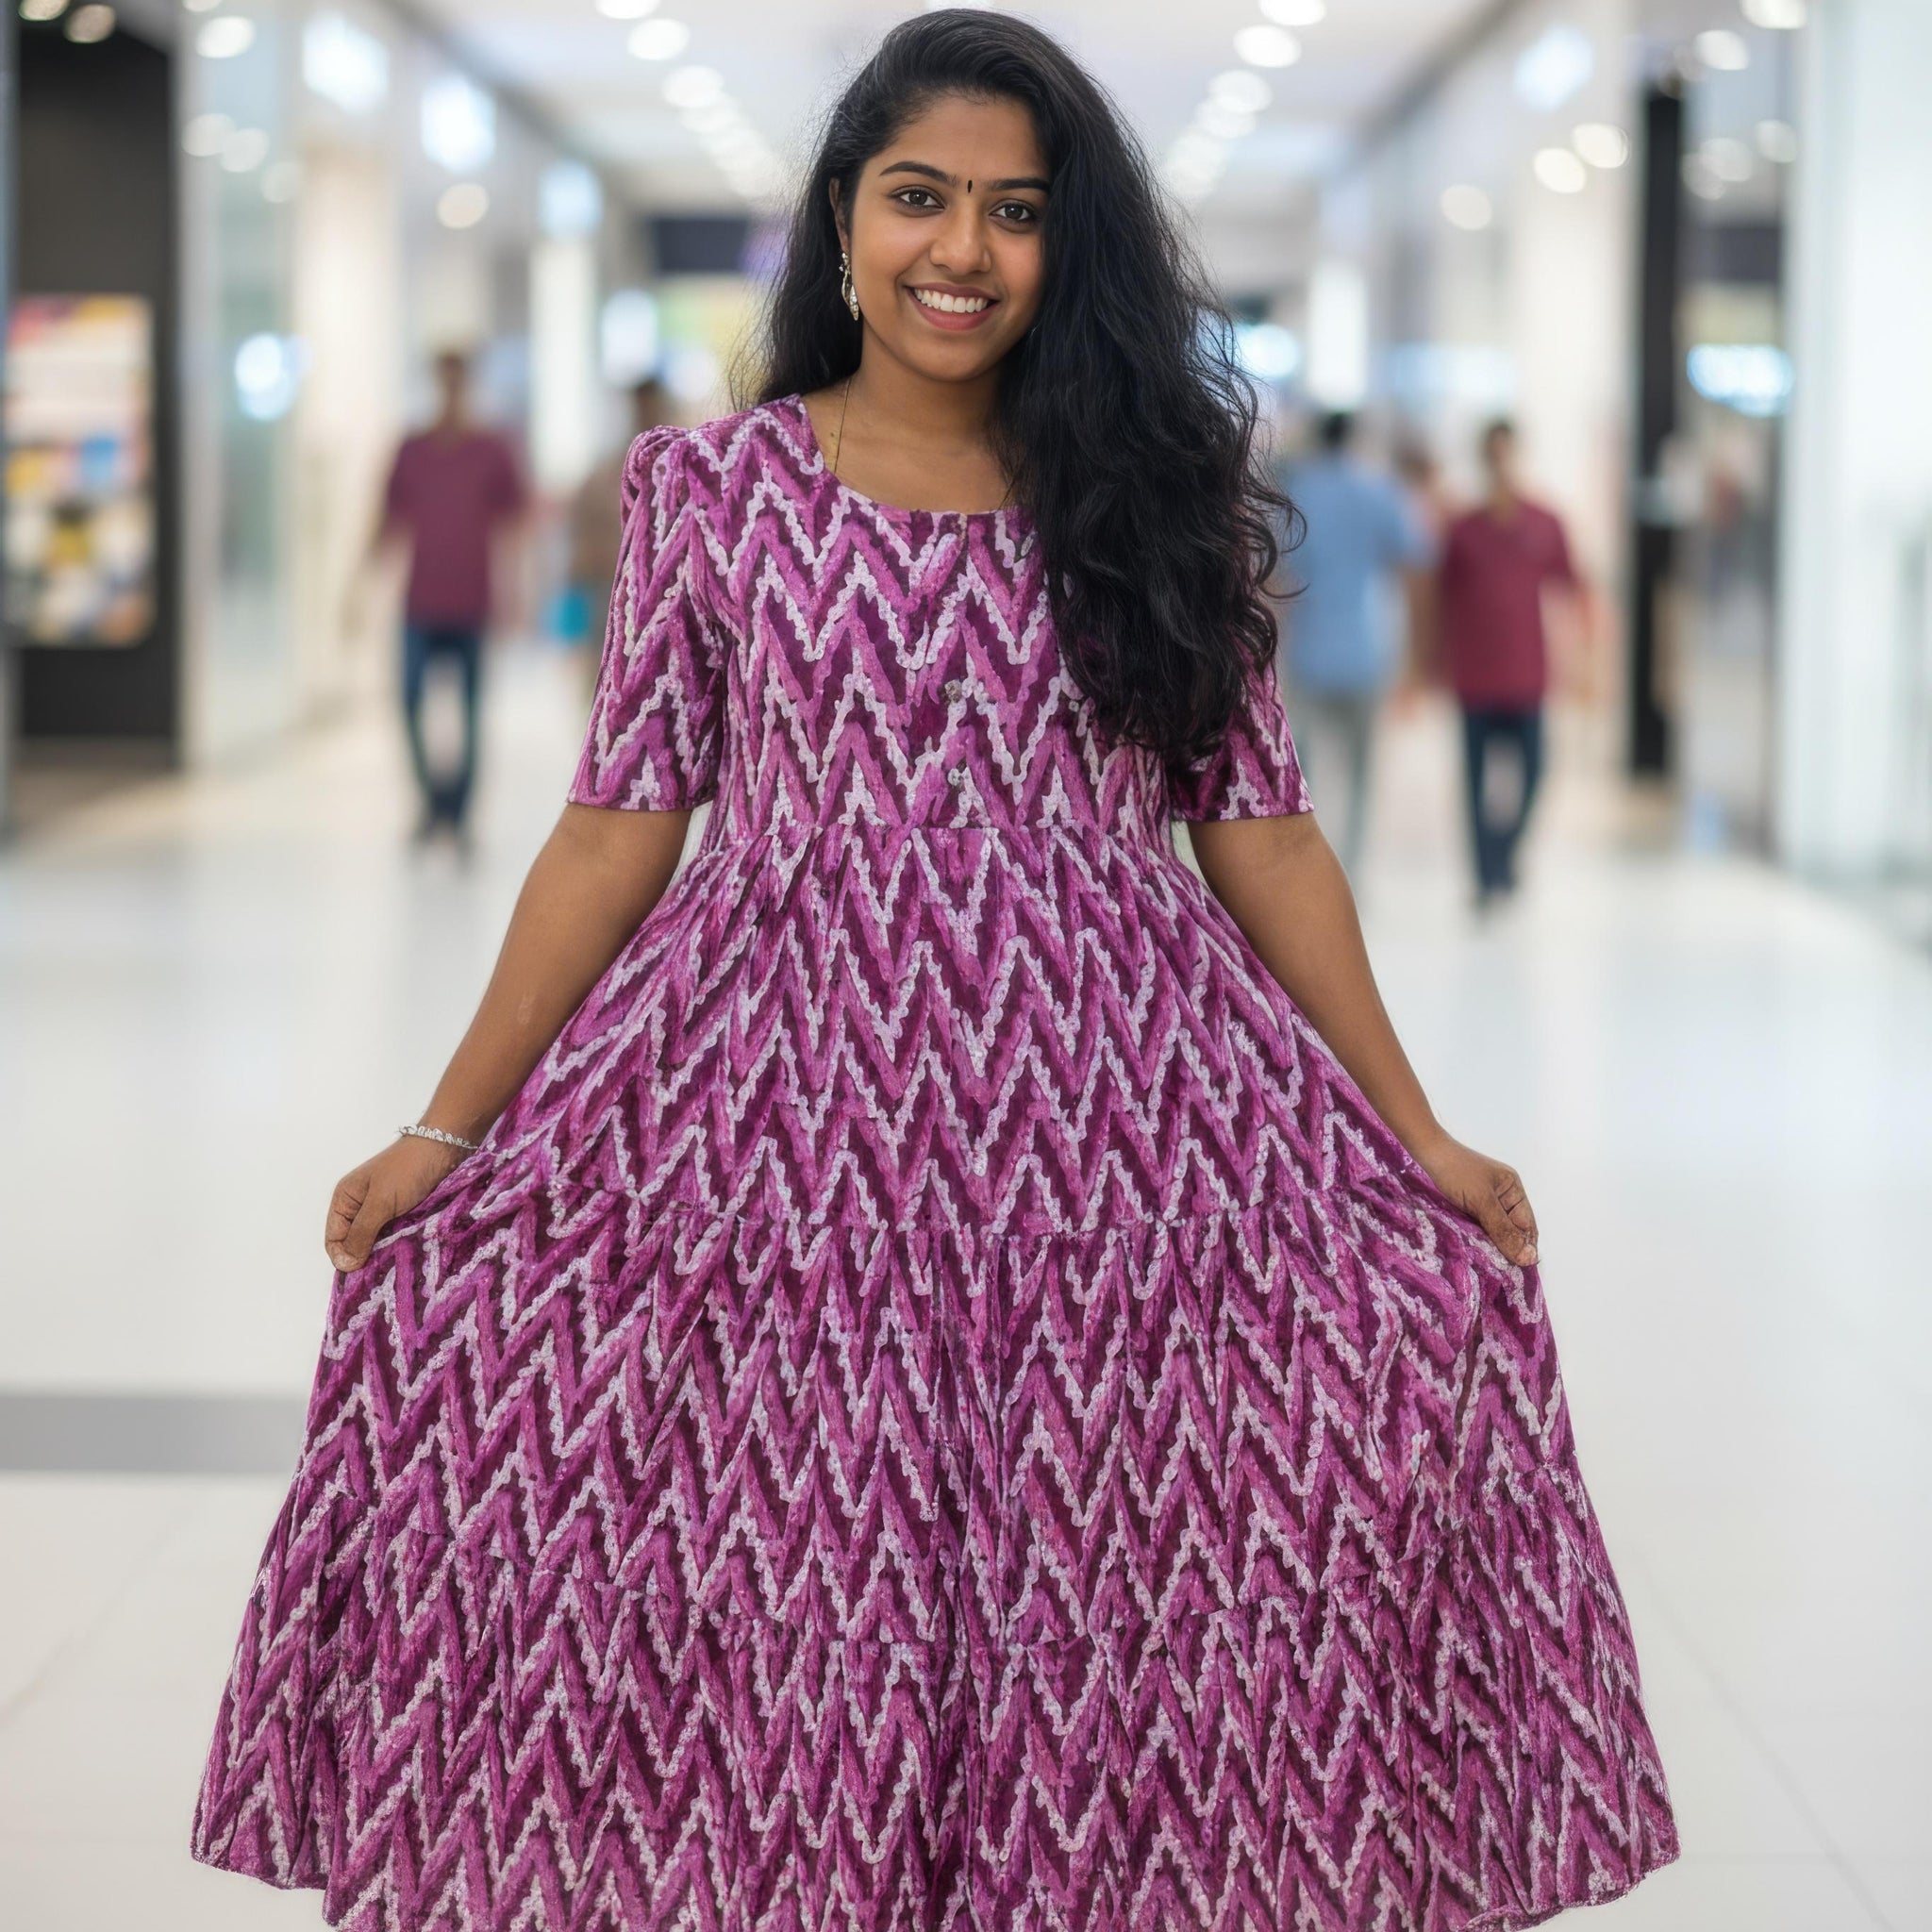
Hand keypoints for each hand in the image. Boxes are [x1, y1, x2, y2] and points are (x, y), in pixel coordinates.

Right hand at [324, 1134, 466, 1272]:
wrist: (444, 1148)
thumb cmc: (408, 1169)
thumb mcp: (380, 1202)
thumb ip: (361, 1233)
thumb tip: (345, 1265)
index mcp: (345, 1200)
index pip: (334, 1240)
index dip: (343, 1258)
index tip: (361, 1273)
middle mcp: (360, 1207)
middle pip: (354, 1244)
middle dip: (365, 1259)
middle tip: (380, 1275)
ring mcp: (383, 1212)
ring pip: (376, 1243)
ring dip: (384, 1254)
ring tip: (395, 1267)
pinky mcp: (403, 1215)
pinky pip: (395, 1238)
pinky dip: (398, 1247)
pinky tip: (407, 1256)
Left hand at [1410, 1130, 1538, 1267]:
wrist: (1426, 1154)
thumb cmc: (1456, 1172)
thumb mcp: (1482, 1202)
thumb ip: (1504, 1230)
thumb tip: (1529, 1257)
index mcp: (1513, 1190)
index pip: (1527, 1226)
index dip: (1526, 1247)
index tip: (1521, 1272)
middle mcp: (1501, 1197)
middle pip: (1512, 1230)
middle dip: (1509, 1250)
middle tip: (1505, 1274)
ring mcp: (1483, 1203)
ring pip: (1494, 1232)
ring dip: (1491, 1246)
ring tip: (1490, 1268)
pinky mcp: (1466, 1208)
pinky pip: (1478, 1229)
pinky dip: (1477, 1240)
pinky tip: (1474, 1253)